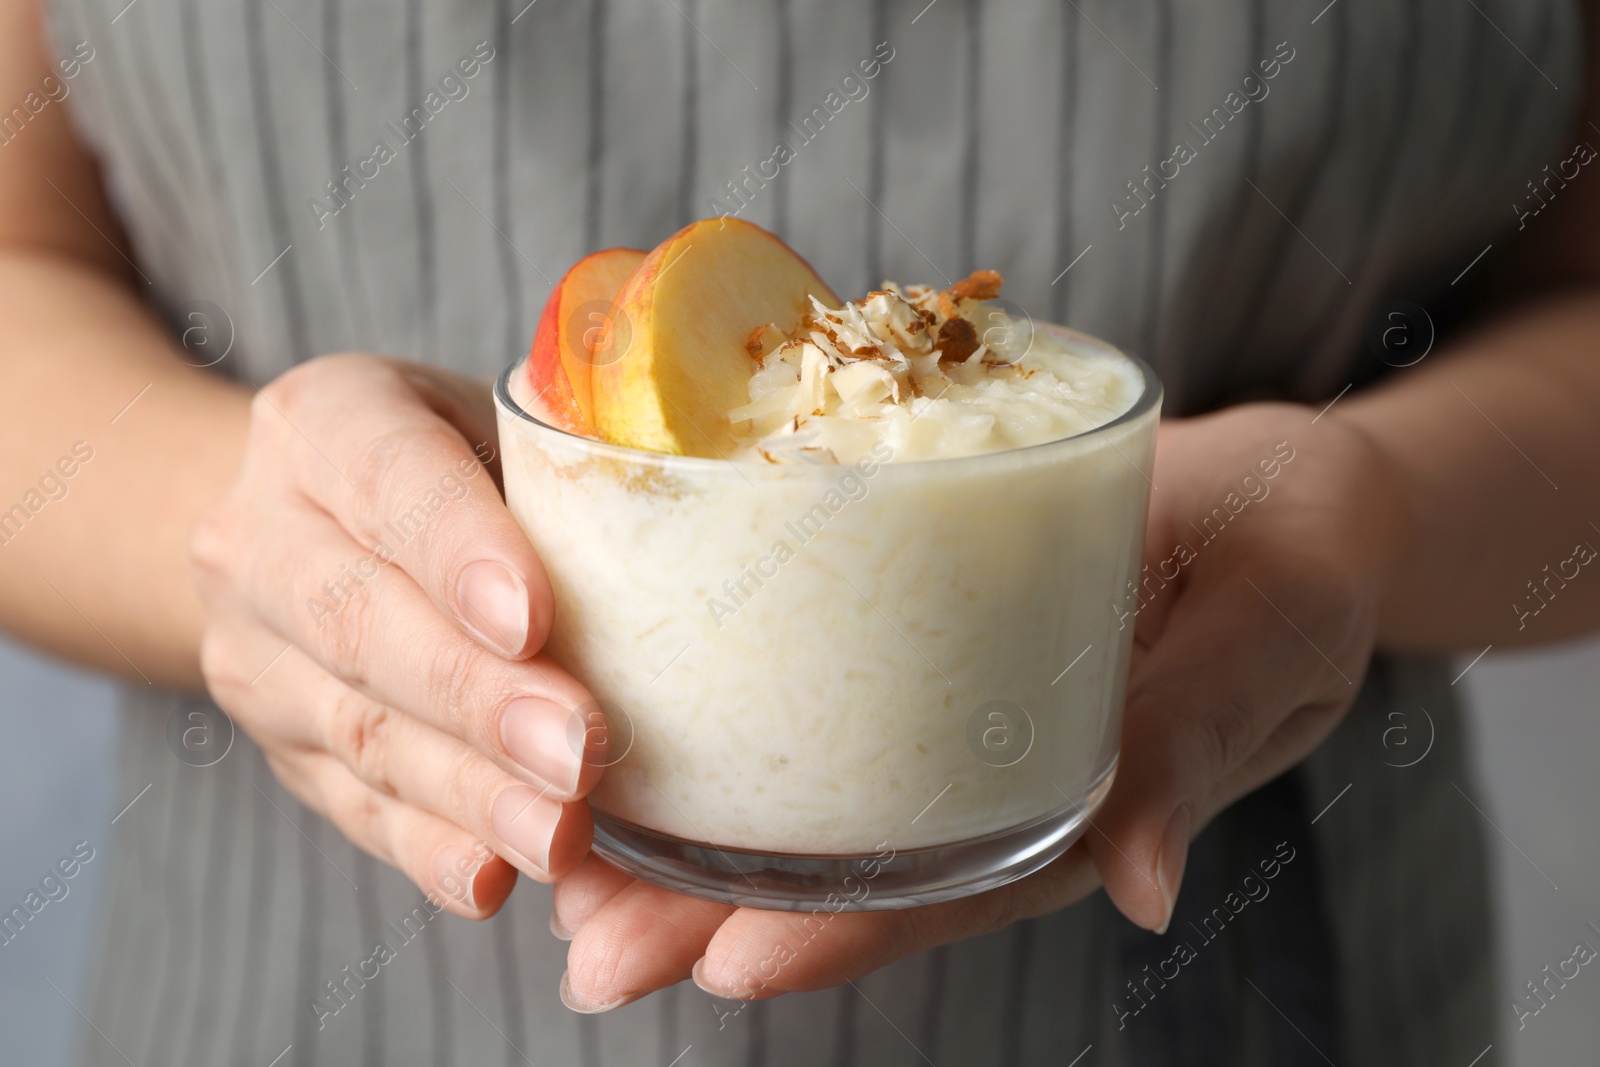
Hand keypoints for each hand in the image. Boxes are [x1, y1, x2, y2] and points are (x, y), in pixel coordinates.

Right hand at [190, 355, 603, 916]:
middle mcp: (260, 537)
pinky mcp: (279, 747)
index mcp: (324, 424)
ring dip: (468, 793)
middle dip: (479, 699)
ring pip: (361, 730)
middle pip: (363, 622)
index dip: (459, 551)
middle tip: (577, 750)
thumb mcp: (497, 423)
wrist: (313, 523)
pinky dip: (429, 848)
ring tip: (557, 834)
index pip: (389, 477)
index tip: (535, 620)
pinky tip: (491, 877)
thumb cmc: (452, 462)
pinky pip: (353, 806)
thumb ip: (565, 467)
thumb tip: (706, 540)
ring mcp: (255, 652)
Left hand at [552, 401, 1407, 1008]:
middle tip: (593, 950)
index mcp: (1077, 800)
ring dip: (690, 833)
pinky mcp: (916, 621)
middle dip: (718, 910)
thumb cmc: (1296, 558)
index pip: (949, 886)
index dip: (843, 933)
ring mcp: (950, 704)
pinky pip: (818, 678)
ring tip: (566, 870)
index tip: (729, 962)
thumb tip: (1146, 888)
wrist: (1279, 487)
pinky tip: (626, 721)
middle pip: (850, 861)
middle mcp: (992, 771)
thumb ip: (1202, 740)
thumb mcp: (1273, 633)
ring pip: (812, 790)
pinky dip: (726, 711)